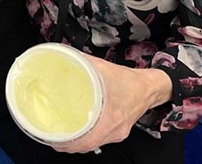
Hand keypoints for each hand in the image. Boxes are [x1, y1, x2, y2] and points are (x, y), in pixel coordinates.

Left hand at [56, 55, 172, 153]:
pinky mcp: (118, 131)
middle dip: (68, 145)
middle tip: (52, 139)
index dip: (70, 144)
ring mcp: (118, 132)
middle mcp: (115, 128)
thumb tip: (63, 55)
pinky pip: (100, 139)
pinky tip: (77, 133)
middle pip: (88, 145)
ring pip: (94, 144)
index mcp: (112, 116)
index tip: (56, 142)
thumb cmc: (130, 81)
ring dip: (77, 143)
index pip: (88, 140)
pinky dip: (87, 138)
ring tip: (60, 137)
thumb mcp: (103, 67)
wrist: (149, 88)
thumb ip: (82, 62)